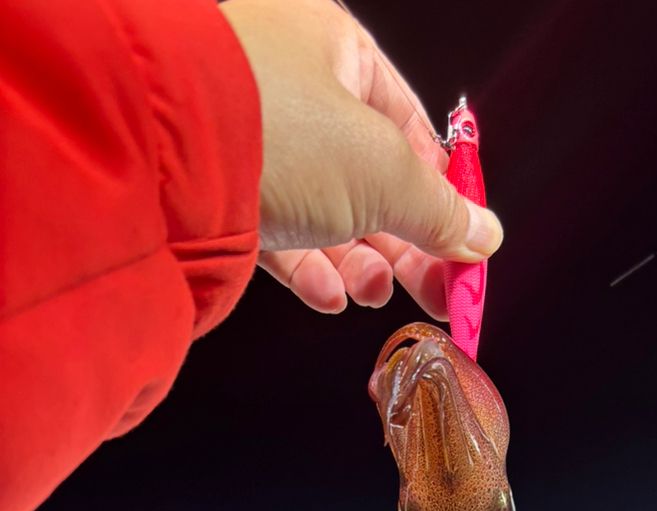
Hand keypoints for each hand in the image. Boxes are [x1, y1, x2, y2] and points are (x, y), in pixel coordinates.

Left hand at [219, 0, 502, 316]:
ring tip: (375, 293)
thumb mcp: (382, 171)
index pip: (408, 127)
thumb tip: (483, 235)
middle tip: (431, 290)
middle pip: (366, 174)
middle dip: (402, 241)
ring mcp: (243, 134)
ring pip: (320, 206)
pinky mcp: (209, 185)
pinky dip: (306, 267)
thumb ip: (438, 210)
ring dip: (357, 260)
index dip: (442, 194)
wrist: (150, 152)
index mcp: (332, 47)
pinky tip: (330, 295)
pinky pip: (272, 227)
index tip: (464, 246)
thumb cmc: (270, 126)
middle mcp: (285, 83)